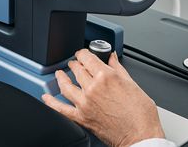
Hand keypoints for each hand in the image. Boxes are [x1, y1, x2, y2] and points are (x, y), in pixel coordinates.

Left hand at [42, 49, 164, 146]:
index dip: (83, 53)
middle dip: (75, 64)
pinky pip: (61, 108)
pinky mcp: (81, 117)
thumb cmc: (140, 113)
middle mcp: (93, 88)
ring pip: (66, 85)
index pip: (87, 57)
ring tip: (60, 74)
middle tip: (75, 63)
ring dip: (61, 77)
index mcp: (106, 76)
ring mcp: (85, 103)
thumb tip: (112, 57)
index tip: (82, 53)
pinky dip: (51, 102)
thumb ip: (118, 68)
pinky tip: (46, 97)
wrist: (140, 135)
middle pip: (77, 69)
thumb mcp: (132, 84)